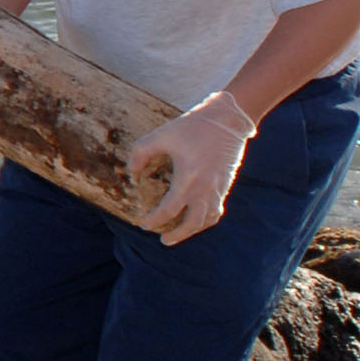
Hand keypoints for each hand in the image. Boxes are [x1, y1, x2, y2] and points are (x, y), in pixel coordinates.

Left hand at [128, 91, 255, 244]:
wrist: (227, 120)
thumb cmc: (192, 127)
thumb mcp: (161, 136)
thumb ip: (141, 153)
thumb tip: (132, 173)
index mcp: (188, 178)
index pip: (170, 209)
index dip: (155, 219)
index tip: (143, 223)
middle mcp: (205, 188)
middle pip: (192, 223)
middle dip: (177, 234)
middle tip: (162, 240)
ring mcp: (218, 189)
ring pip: (207, 220)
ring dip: (192, 231)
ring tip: (177, 235)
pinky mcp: (225, 186)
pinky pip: (217, 210)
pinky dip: (206, 220)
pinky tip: (196, 220)